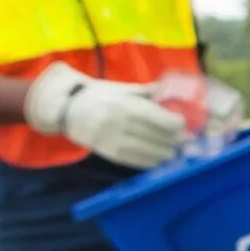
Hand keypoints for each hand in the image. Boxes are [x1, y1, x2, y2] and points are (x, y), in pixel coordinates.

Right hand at [25, 64, 182, 168]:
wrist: (66, 110)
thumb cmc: (99, 96)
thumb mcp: (122, 89)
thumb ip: (147, 92)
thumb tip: (172, 92)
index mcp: (127, 106)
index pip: (164, 121)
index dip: (179, 124)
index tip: (183, 123)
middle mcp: (122, 124)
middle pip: (161, 138)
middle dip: (176, 139)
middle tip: (182, 138)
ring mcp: (115, 141)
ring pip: (153, 152)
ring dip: (167, 152)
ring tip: (172, 148)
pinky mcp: (110, 154)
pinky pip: (138, 161)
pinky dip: (152, 161)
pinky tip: (159, 157)